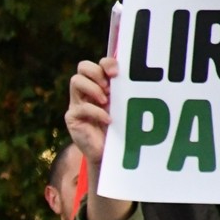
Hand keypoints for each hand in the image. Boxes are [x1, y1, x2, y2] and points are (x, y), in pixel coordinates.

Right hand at [67, 56, 132, 219]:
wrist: (113, 156)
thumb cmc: (123, 130)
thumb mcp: (127, 108)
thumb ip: (128, 93)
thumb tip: (147, 77)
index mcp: (101, 85)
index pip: (98, 64)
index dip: (107, 63)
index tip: (118, 72)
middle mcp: (87, 92)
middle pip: (83, 67)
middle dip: (97, 73)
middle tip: (109, 88)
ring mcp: (77, 103)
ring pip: (76, 81)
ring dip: (93, 88)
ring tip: (106, 100)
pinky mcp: (72, 118)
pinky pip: (81, 107)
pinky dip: (96, 112)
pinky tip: (108, 119)